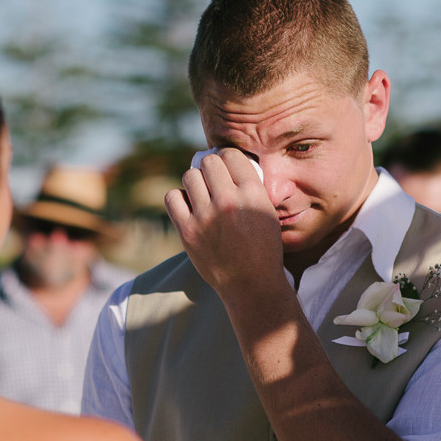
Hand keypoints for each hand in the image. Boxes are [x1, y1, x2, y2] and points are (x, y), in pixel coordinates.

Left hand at [165, 150, 284, 299]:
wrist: (251, 285)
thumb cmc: (263, 248)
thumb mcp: (268, 212)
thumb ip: (250, 187)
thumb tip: (228, 163)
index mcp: (253, 194)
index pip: (231, 155)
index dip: (226, 157)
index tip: (225, 165)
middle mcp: (228, 201)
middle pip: (208, 162)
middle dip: (210, 167)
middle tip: (212, 179)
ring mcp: (205, 217)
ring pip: (190, 176)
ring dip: (195, 182)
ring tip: (201, 194)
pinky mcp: (187, 231)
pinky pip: (172, 197)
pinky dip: (178, 198)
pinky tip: (188, 206)